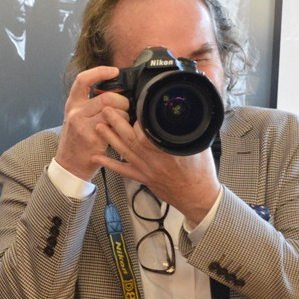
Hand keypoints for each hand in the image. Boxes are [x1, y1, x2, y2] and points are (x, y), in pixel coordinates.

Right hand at [55, 66, 127, 181]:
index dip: (100, 72)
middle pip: (106, 97)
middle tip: (124, 108)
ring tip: (122, 122)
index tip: (114, 71)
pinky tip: (121, 131)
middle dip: (122, 101)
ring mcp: (83, 126)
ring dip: (124, 115)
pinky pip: (115, 126)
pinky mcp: (93, 139)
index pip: (83, 79)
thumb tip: (113, 91)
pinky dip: (122, 127)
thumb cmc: (76, 141)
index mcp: (72, 104)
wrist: (69, 165)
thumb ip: (89, 104)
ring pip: (113, 110)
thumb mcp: (76, 117)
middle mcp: (76, 113)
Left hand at [90, 109, 221, 226]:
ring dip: (110, 138)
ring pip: (124, 152)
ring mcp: (146, 170)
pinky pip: (123, 170)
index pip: (149, 133)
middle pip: (131, 139)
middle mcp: (155, 160)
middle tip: (106, 110)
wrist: (198, 197)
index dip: (138, 120)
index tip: (131, 107)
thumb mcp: (201, 143)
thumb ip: (194, 125)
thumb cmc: (200, 171)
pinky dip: (109, 163)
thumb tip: (195, 102)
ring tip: (99, 126)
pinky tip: (97, 157)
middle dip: (117, 123)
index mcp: (170, 150)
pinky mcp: (142, 178)